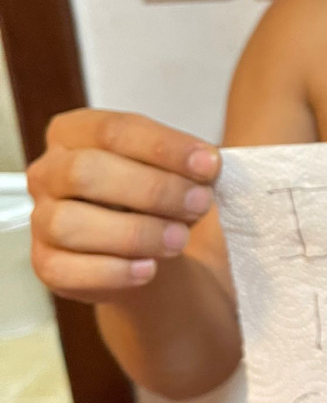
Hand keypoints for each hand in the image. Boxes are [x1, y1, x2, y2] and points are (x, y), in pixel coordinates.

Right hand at [27, 108, 220, 303]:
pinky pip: (67, 271)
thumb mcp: (174, 169)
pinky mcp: (46, 264)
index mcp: (74, 133)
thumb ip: (187, 163)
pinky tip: (148, 268)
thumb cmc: (155, 197)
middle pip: (86, 172)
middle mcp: (49, 172)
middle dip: (152, 189)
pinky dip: (113, 271)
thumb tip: (206, 165)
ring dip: (135, 233)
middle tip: (199, 203)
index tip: (208, 164)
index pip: (113, 130)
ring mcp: (41, 220)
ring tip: (179, 240)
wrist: (148, 246)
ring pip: (71, 223)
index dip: (164, 147)